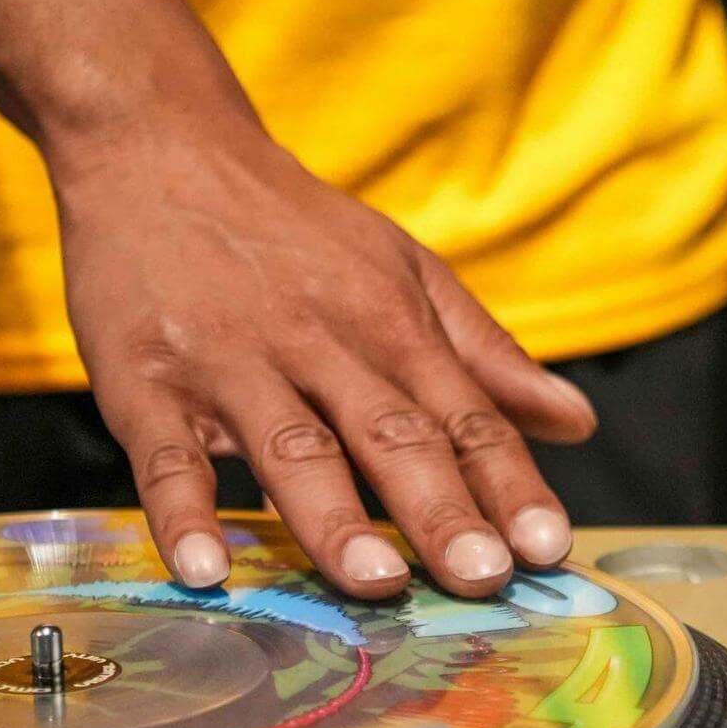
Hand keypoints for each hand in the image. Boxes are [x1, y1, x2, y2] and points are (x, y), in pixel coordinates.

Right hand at [54, 131, 596, 598]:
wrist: (164, 146)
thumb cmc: (299, 232)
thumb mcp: (408, 273)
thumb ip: (489, 357)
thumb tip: (579, 423)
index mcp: (394, 325)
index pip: (466, 418)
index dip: (510, 484)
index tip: (548, 548)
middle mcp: (323, 345)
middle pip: (391, 437)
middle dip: (441, 511)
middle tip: (482, 577)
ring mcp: (232, 364)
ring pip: (292, 448)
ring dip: (334, 518)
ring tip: (377, 581)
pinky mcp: (146, 382)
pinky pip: (165, 456)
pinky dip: (182, 512)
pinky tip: (204, 570)